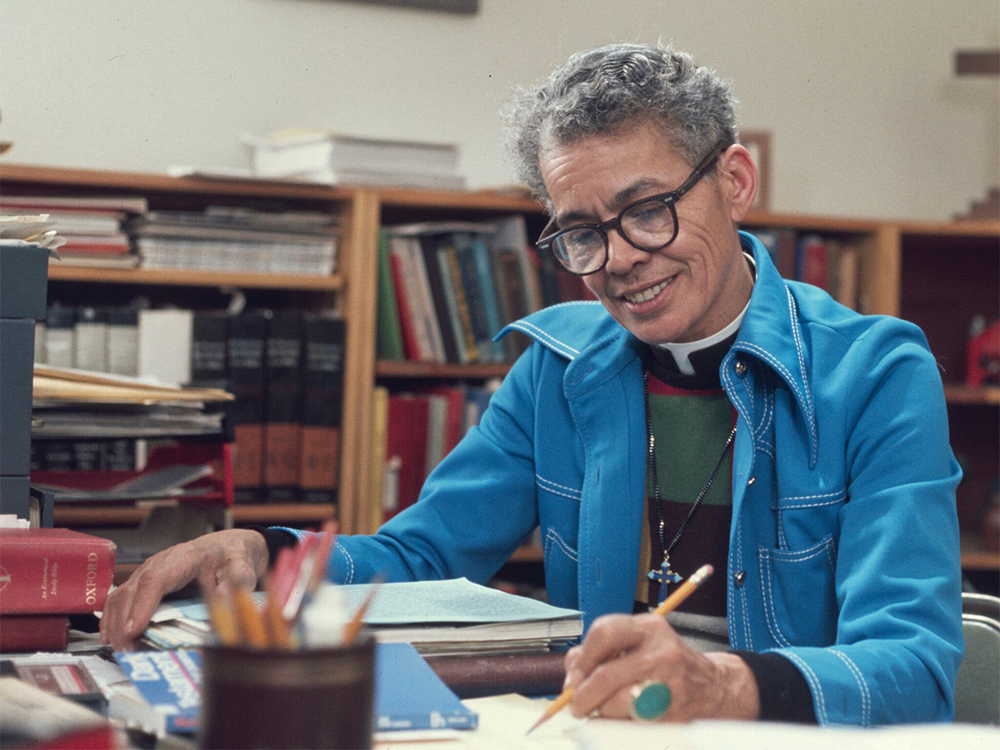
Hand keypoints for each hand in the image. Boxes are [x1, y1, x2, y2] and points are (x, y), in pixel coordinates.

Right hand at [99, 529, 268, 650]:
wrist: (226, 547)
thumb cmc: (231, 556)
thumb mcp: (242, 566)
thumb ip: (237, 580)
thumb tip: (223, 599)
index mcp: (185, 557)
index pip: (156, 579)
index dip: (142, 605)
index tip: (134, 629)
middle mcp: (160, 563)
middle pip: (132, 590)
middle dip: (124, 623)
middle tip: (128, 651)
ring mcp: (148, 572)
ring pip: (121, 596)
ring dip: (115, 624)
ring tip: (121, 650)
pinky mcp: (144, 583)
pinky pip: (120, 599)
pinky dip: (111, 619)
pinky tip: (109, 638)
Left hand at [563, 613, 759, 721]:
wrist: (715, 689)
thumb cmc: (667, 665)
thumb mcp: (641, 643)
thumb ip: (603, 652)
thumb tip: (572, 675)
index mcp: (650, 628)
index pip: (604, 633)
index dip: (582, 657)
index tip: (575, 675)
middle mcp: (662, 653)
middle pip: (606, 676)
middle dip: (582, 696)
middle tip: (576, 704)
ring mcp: (670, 686)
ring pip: (615, 705)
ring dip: (601, 713)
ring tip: (605, 710)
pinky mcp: (673, 716)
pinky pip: (630, 726)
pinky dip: (617, 726)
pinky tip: (623, 720)